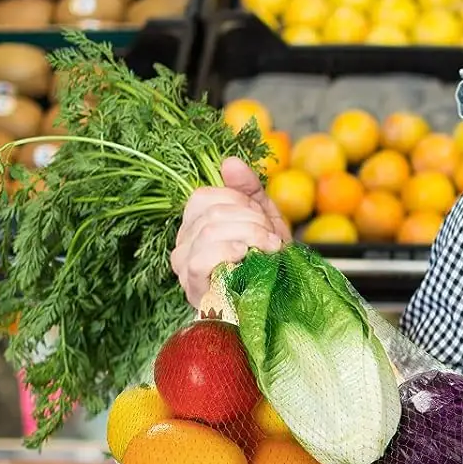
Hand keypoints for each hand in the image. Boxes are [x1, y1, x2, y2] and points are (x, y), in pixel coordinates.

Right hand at [170, 156, 289, 311]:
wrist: (279, 302)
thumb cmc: (267, 263)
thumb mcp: (263, 219)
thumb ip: (248, 189)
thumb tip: (229, 162)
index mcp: (195, 224)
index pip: (204, 197)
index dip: (238, 202)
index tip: (264, 220)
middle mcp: (183, 244)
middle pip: (211, 214)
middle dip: (251, 221)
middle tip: (272, 239)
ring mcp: (184, 267)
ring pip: (209, 231)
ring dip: (248, 236)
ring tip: (268, 250)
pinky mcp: (193, 288)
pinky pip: (200, 260)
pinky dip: (228, 252)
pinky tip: (246, 257)